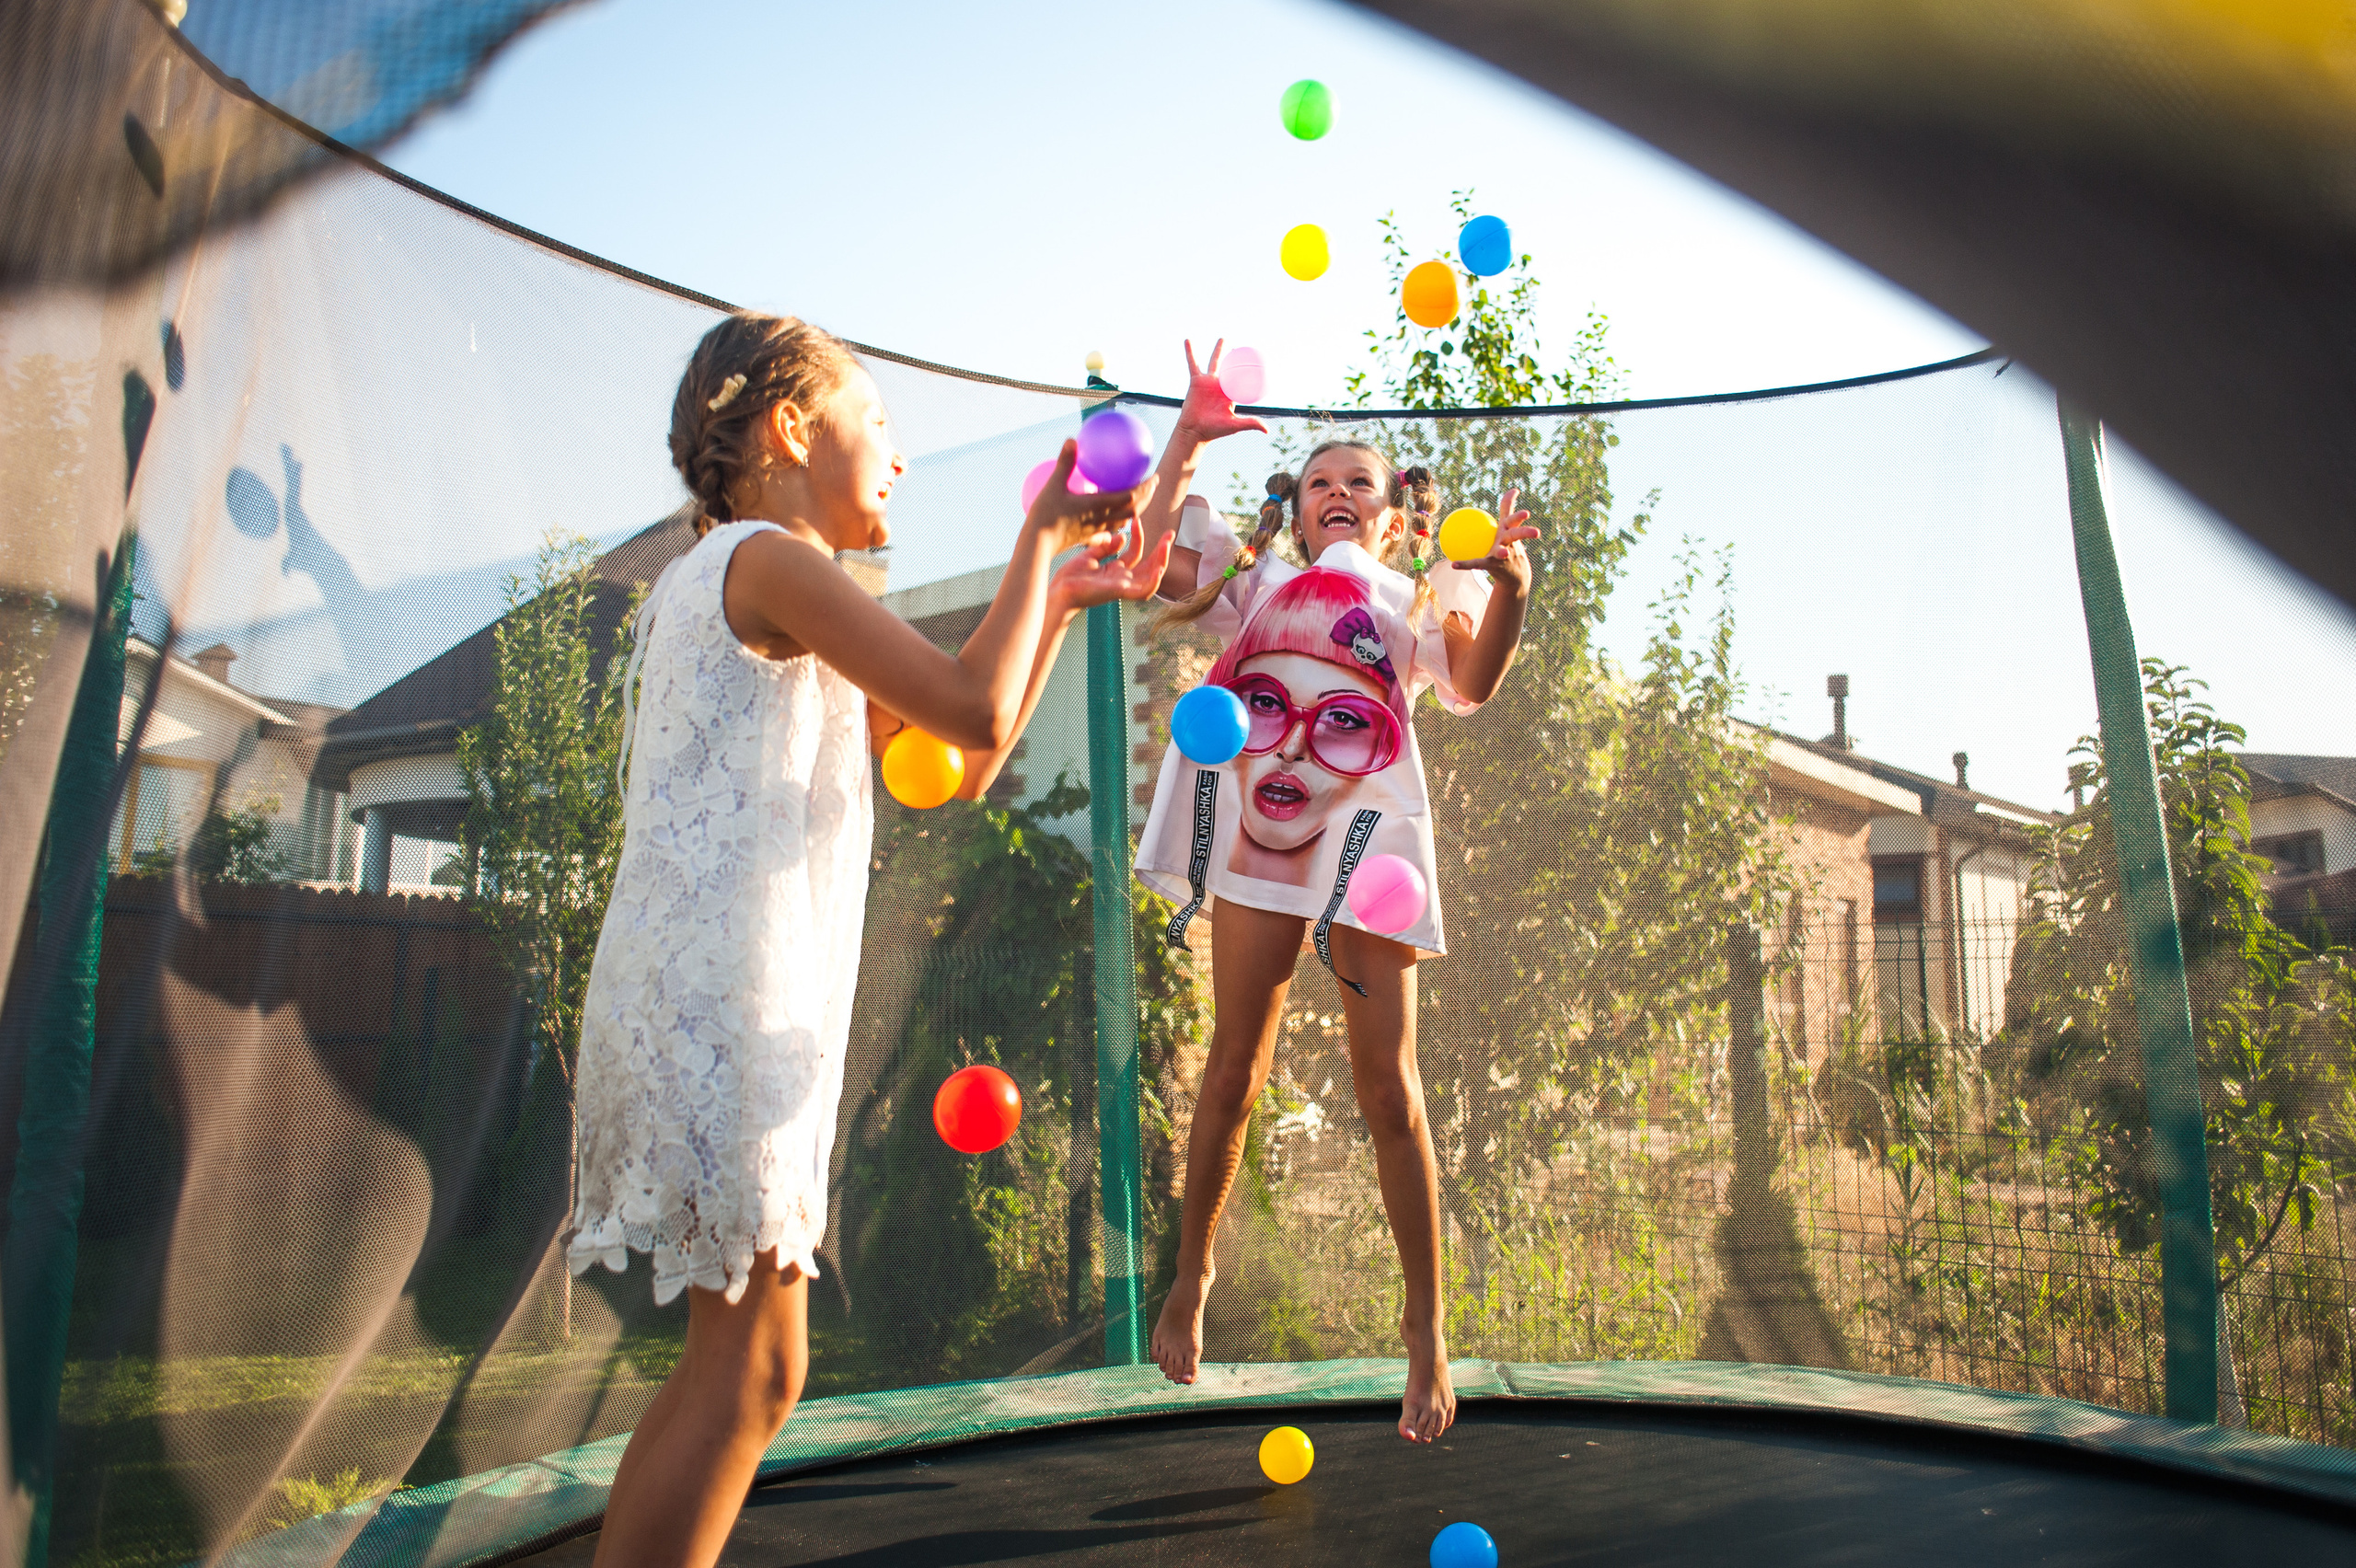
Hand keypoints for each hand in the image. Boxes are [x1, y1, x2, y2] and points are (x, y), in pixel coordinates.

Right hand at [1026, 438, 1155, 552]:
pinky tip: (1114, 518)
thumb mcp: (1053, 484)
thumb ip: (1065, 462)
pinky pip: (1110, 530)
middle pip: (1134, 510)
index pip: (1132, 497)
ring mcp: (1097, 530)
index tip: (1155, 477)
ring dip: (1135, 510)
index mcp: (1100, 506)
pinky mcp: (1089, 537)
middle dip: (1147, 497)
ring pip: (1124, 521)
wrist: (1037, 544)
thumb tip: (1072, 440)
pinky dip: (1118, 522)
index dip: (1146, 488)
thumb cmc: (1045, 514)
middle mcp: (1103, 520)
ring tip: (1137, 499)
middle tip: (1152, 485)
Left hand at [1049, 520, 1176, 614]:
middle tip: (1170, 532)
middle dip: (1162, 549)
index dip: (1139, 536)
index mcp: (1115, 570)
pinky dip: (1153, 582)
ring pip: (1151, 577)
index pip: (1135, 553)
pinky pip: (1143, 591)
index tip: (1136, 519)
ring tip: (1166, 545)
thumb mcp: (1090, 555)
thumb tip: (1122, 536)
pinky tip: (1159, 568)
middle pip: (1149, 565)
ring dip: (1161, 561)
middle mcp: (1122, 579)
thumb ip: (1106, 546)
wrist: (1059, 591)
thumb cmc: (1070, 577)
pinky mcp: (1119, 592)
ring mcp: (1122, 586)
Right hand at [1174, 339, 1269, 441]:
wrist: (1194, 431)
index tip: (1253, 361)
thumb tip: (1267, 430)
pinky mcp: (1196, 381)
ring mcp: (1208, 382)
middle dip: (1234, 357)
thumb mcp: (1234, 424)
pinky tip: (1188, 341)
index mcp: (1230, 394)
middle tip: (1239, 347)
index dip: (1246, 370)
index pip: (1241, 379)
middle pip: (1229, 367)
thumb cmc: (1214, 430)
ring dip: (1218, 350)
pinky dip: (1190, 352)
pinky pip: (1193, 364)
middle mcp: (1220, 386)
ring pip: (1214, 362)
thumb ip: (1250, 423)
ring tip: (1223, 339)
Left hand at [1452, 486, 1537, 595]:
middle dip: (1525, 531)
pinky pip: (1477, 564)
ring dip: (1502, 552)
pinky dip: (1465, 564)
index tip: (1523, 506)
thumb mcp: (1508, 526)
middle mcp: (1510, 543)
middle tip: (1527, 522)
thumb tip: (1513, 490)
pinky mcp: (1493, 566)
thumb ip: (1508, 507)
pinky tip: (1454, 564)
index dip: (1519, 514)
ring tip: (1503, 553)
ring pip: (1502, 552)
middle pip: (1517, 535)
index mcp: (1511, 531)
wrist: (1516, 575)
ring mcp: (1503, 555)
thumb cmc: (1510, 545)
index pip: (1515, 520)